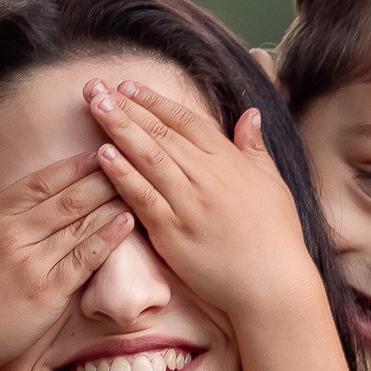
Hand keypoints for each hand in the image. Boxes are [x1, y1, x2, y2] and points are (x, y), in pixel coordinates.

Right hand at [0, 151, 135, 370]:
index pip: (39, 182)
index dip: (72, 166)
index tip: (97, 152)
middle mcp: (13, 237)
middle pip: (67, 199)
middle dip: (101, 178)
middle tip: (129, 161)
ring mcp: (32, 265)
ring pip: (80, 226)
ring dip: (111, 203)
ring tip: (136, 186)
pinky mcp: (48, 293)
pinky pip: (84, 260)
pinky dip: (107, 239)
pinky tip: (127, 222)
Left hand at [84, 79, 320, 323]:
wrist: (273, 285)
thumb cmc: (277, 236)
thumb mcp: (273, 183)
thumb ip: (256, 148)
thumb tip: (251, 114)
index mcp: (229, 161)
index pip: (186, 121)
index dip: (154, 100)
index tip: (127, 85)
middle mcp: (207, 176)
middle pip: (160, 133)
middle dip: (125, 107)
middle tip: (94, 86)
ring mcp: (188, 204)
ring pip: (148, 158)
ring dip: (118, 129)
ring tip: (93, 107)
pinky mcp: (173, 233)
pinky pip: (143, 197)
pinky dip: (123, 175)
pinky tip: (102, 155)